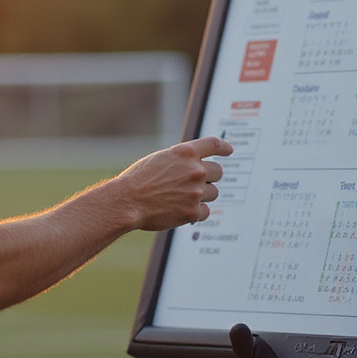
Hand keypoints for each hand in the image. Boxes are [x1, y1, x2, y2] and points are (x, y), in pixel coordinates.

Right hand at [113, 136, 231, 230]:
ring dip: (202, 196)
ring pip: (213, 193)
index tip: (229, 150)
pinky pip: (205, 211)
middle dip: (209, 178)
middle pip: (218, 171)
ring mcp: (196, 192)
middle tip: (195, 184)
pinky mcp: (193, 211)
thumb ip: (180, 159)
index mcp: (185, 153)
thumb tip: (196, 164)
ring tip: (181, 198)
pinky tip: (181, 211)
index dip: (224, 147)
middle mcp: (194, 170)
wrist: (127, 201)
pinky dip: (196, 213)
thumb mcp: (159, 159)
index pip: (213, 144)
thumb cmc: (137, 180)